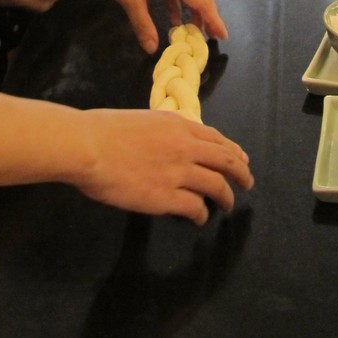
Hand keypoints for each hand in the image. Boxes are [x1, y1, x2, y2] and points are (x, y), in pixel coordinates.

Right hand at [77, 110, 252, 224]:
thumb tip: (172, 144)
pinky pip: (195, 207)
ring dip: (226, 197)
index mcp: (177, 123)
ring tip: (228, 205)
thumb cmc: (105, 129)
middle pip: (225, 160)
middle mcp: (184, 145)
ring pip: (216, 185)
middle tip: (247, 183)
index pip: (215, 138)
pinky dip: (201, 214)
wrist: (89, 146)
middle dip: (241, 172)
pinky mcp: (166, 197)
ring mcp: (178, 171)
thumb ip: (164, 131)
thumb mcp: (143, 120)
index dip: (232, 150)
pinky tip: (199, 218)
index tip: (241, 158)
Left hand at [83, 0, 227, 52]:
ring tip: (193, 30)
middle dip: (208, 14)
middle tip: (211, 35)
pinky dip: (179, 2)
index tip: (222, 36)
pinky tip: (173, 18)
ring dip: (194, 8)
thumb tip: (153, 49)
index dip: (213, 18)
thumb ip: (143, 25)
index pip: (201, 0)